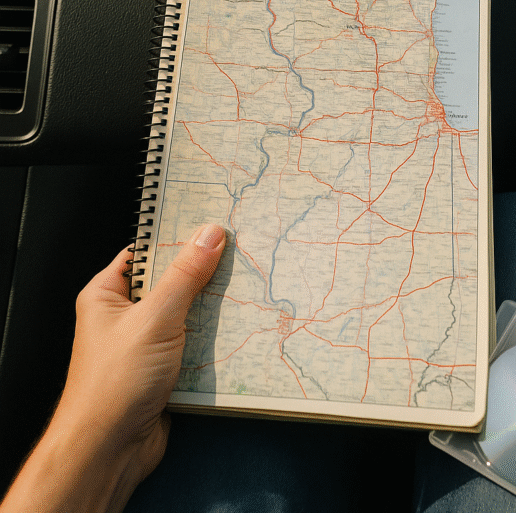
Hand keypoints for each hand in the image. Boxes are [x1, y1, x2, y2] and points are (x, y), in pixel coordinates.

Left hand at [1, 223, 225, 512]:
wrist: (109, 451)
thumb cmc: (114, 384)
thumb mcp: (155, 318)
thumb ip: (185, 275)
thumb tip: (209, 234)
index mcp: (107, 294)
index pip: (147, 252)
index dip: (178, 238)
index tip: (214, 226)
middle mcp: (124, 316)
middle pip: (171, 283)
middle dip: (203, 275)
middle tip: (239, 256)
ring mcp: (145, 344)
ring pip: (187, 315)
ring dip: (212, 310)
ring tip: (246, 289)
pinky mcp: (163, 370)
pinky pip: (194, 344)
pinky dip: (214, 339)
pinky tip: (239, 329)